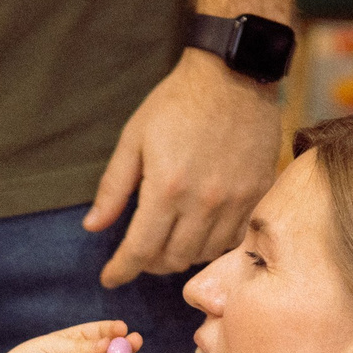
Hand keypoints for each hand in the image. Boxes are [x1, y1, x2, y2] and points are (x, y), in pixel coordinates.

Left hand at [86, 48, 282, 288]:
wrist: (234, 74)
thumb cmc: (177, 102)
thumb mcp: (134, 139)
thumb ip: (114, 188)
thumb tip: (93, 227)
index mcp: (167, 189)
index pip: (140, 251)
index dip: (122, 270)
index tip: (111, 278)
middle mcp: (203, 202)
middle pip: (173, 259)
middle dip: (150, 262)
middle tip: (141, 251)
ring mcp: (236, 201)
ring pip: (204, 254)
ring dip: (182, 253)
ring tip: (170, 237)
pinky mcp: (258, 193)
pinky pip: (234, 239)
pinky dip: (213, 243)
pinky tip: (201, 228)